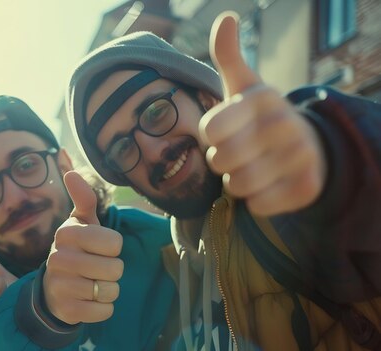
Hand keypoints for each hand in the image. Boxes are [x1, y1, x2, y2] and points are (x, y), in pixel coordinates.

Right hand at [43, 171, 122, 324]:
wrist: (53, 288)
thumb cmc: (76, 249)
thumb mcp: (81, 223)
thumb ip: (83, 198)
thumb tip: (71, 172)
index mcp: (66, 234)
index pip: (114, 242)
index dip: (113, 247)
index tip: (99, 248)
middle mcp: (58, 259)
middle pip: (115, 268)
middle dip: (112, 270)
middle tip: (96, 268)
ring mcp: (61, 286)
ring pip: (111, 290)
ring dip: (108, 289)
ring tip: (92, 283)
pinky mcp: (67, 311)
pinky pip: (104, 311)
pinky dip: (103, 308)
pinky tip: (88, 300)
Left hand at [199, 12, 326, 215]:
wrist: (307, 147)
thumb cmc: (259, 118)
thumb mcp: (243, 86)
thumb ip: (228, 56)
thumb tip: (226, 18)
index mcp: (262, 98)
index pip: (210, 129)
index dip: (211, 136)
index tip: (225, 131)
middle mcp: (285, 124)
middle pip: (220, 161)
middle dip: (222, 161)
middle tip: (239, 152)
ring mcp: (300, 156)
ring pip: (237, 186)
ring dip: (237, 182)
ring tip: (252, 167)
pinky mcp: (307, 187)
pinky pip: (258, 205)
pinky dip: (256, 200)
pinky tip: (269, 184)